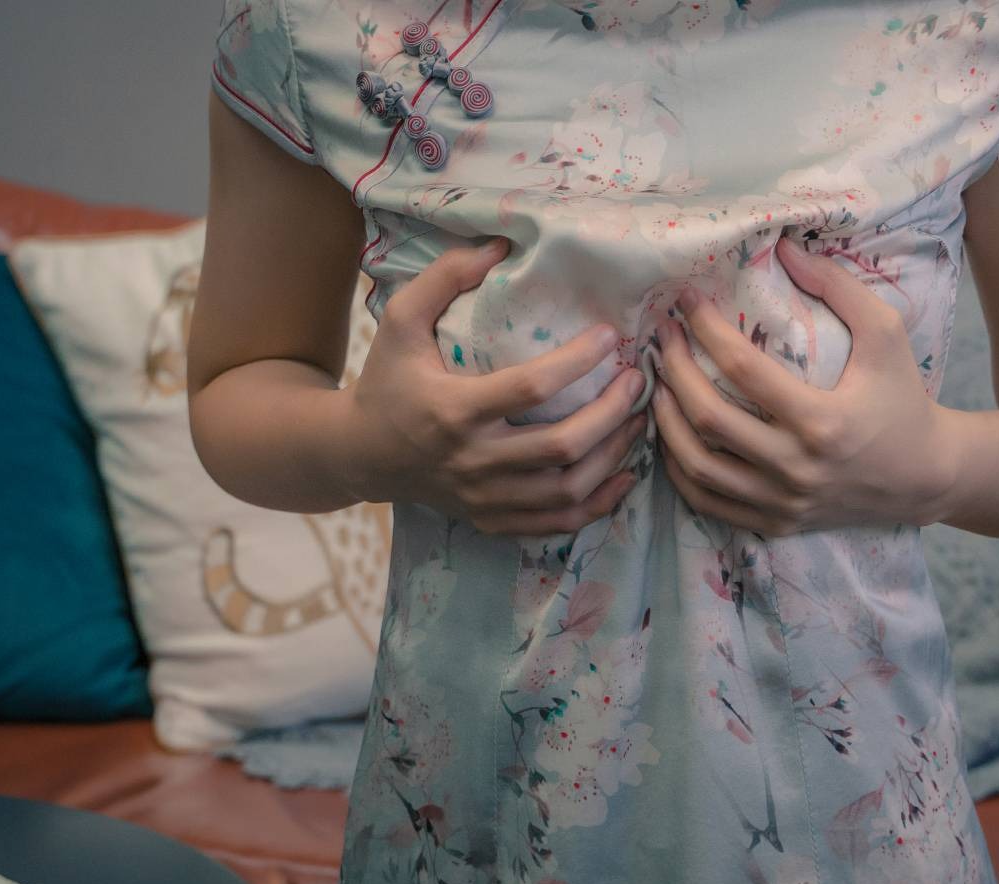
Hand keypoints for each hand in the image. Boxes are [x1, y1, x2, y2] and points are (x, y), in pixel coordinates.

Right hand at [338, 237, 648, 535]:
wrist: (359, 455)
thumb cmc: (386, 382)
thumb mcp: (400, 320)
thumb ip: (444, 277)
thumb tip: (498, 246)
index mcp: (453, 410)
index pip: (530, 389)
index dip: (577, 362)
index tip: (610, 337)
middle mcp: (473, 461)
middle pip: (561, 446)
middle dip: (611, 413)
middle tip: (637, 381)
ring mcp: (484, 498)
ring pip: (567, 489)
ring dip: (613, 455)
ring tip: (638, 420)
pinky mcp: (492, 519)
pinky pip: (557, 523)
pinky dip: (598, 502)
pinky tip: (623, 473)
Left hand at [651, 234, 957, 534]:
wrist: (926, 476)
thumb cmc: (904, 400)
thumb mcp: (887, 335)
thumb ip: (839, 288)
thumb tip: (784, 251)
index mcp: (823, 421)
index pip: (743, 371)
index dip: (706, 331)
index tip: (686, 302)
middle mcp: (797, 468)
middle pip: (708, 419)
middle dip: (674, 372)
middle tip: (662, 339)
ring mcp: (782, 502)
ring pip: (697, 466)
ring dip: (665, 422)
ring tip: (658, 385)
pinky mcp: (775, 523)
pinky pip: (708, 502)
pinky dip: (679, 469)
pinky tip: (673, 435)